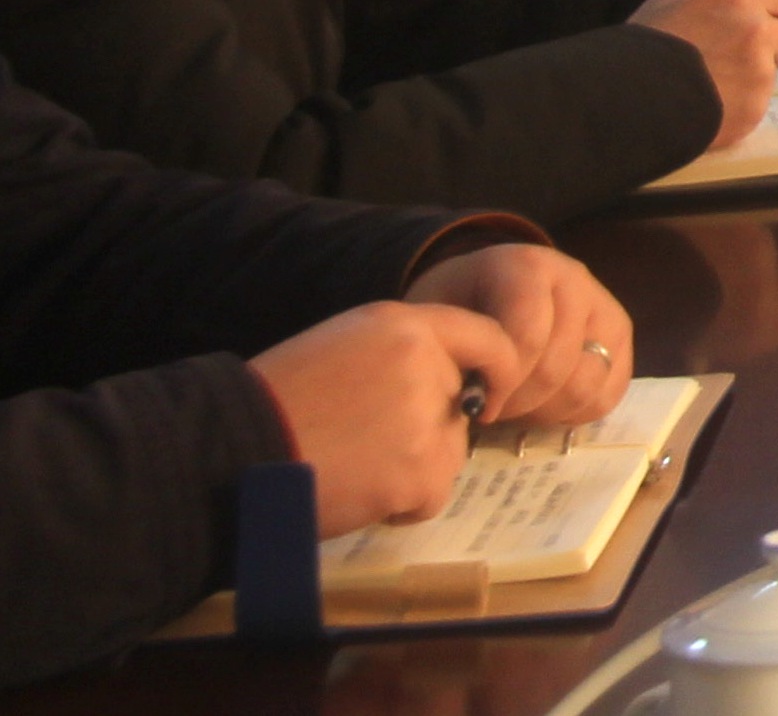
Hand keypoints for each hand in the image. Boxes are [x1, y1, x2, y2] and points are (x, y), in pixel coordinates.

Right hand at [252, 302, 521, 528]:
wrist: (229, 452)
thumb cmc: (272, 403)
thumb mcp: (340, 350)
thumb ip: (399, 356)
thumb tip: (448, 383)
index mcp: (400, 324)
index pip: (485, 336)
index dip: (497, 367)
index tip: (491, 394)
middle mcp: (423, 362)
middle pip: (462, 402)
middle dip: (431, 428)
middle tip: (369, 444)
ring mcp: (425, 418)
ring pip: (451, 452)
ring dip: (416, 470)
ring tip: (354, 468)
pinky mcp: (420, 471)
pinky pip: (433, 494)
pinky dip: (403, 505)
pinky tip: (357, 494)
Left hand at [402, 243, 633, 427]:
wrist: (481, 291)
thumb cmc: (456, 308)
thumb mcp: (438, 317)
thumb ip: (454, 348)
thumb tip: (476, 399)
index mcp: (526, 266)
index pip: (528, 338)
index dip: (500, 381)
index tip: (473, 401)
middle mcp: (575, 279)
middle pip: (557, 367)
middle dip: (520, 401)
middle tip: (492, 408)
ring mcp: (603, 307)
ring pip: (587, 384)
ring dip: (546, 410)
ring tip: (516, 406)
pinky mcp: (619, 338)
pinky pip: (608, 393)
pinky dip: (574, 413)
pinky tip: (544, 406)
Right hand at [625, 0, 777, 152]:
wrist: (628, 100)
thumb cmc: (644, 46)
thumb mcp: (668, 3)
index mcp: (742, 4)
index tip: (773, 15)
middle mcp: (760, 37)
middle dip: (775, 46)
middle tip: (741, 55)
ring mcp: (760, 77)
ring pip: (770, 76)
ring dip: (749, 80)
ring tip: (707, 87)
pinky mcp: (753, 112)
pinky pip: (752, 106)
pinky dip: (734, 108)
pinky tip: (703, 108)